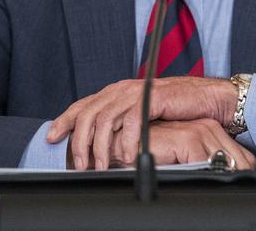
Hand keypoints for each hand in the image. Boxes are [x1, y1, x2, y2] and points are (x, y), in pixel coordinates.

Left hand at [47, 77, 236, 170]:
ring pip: (105, 119)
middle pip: (87, 114)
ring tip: (103, 166)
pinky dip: (126, 141)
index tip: (51, 137)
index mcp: (114, 93)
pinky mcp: (151, 98)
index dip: (64, 120)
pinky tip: (127, 156)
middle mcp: (120, 90)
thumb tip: (99, 148)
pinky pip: (131, 121)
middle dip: (79, 142)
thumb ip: (119, 126)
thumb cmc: (172, 111)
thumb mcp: (139, 118)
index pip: (81, 105)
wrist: (204, 99)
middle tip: (81, 165)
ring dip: (100, 147)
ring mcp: (135, 92)